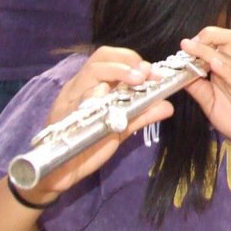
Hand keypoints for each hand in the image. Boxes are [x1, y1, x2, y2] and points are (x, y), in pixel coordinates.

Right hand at [27, 47, 175, 203]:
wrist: (61, 173)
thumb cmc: (90, 145)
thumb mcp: (120, 126)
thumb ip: (142, 114)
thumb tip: (168, 105)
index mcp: (90, 85)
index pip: (109, 58)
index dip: (132, 60)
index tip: (152, 71)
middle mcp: (79, 88)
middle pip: (100, 59)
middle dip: (127, 63)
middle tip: (146, 74)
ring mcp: (71, 101)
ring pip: (90, 73)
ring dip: (117, 72)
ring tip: (137, 80)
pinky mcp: (67, 117)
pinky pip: (80, 100)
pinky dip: (96, 95)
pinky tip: (110, 95)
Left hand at [181, 27, 230, 154]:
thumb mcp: (210, 104)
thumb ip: (198, 89)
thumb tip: (179, 76)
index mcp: (227, 70)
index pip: (215, 45)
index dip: (198, 42)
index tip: (182, 47)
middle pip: (227, 39)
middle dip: (207, 35)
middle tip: (188, 43)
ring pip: (229, 54)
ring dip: (206, 49)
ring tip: (190, 46)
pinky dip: (223, 68)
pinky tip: (213, 63)